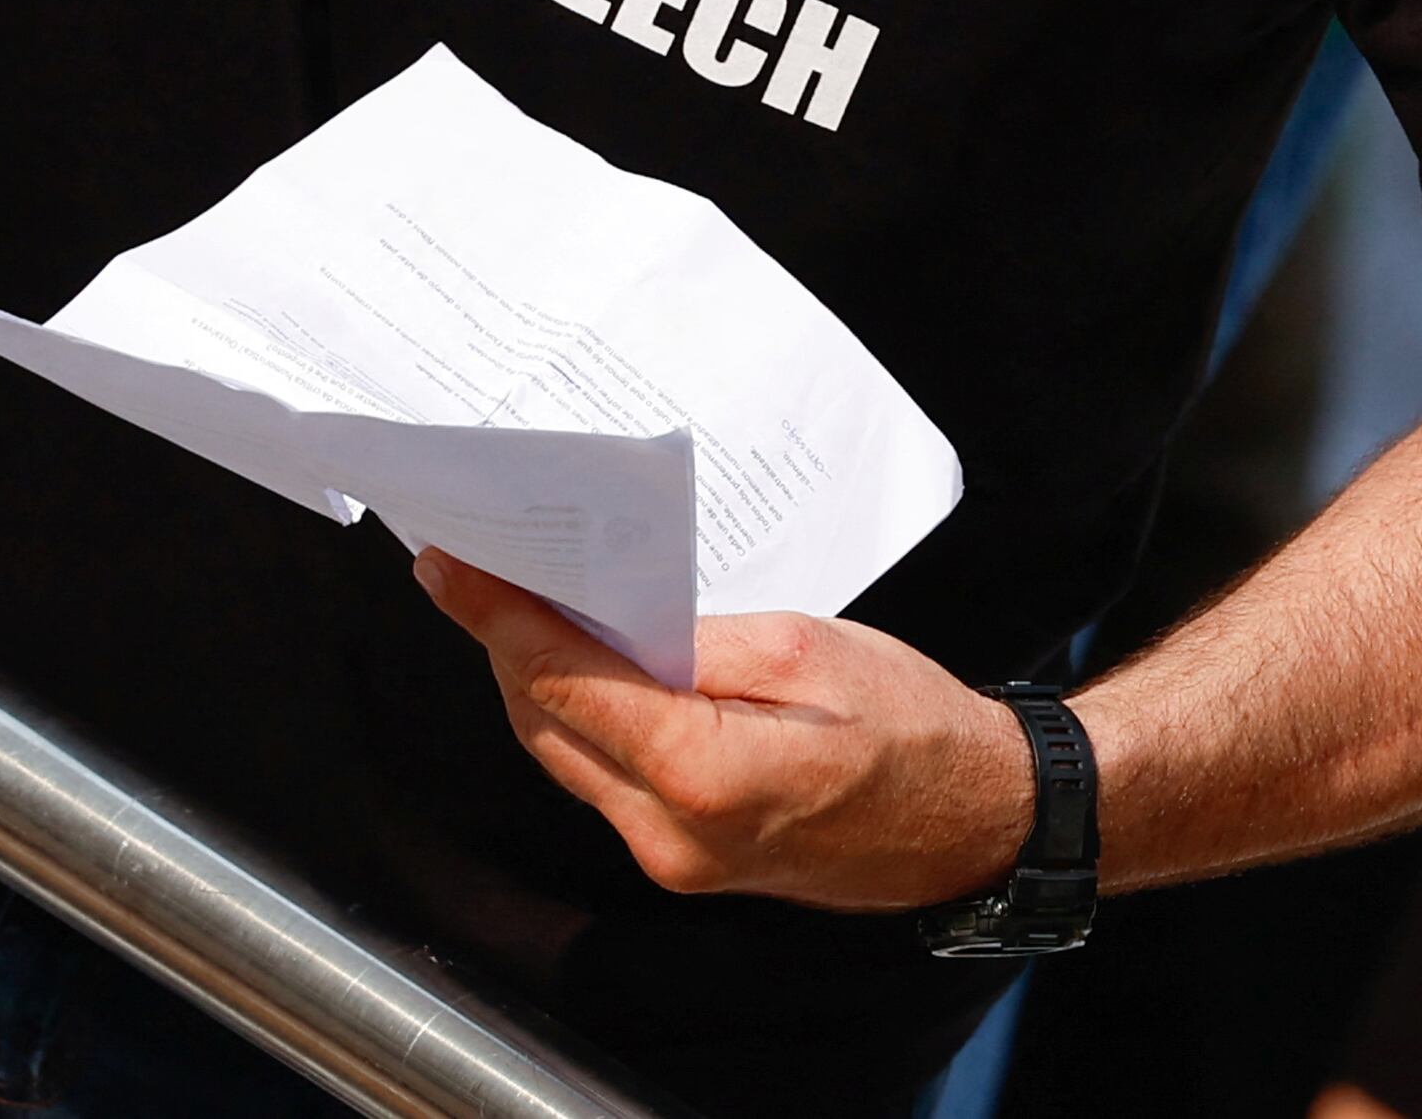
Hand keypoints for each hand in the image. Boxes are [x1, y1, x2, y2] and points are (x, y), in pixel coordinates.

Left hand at [412, 552, 1038, 910]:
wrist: (975, 819)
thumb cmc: (910, 725)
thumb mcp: (799, 646)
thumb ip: (684, 636)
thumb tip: (592, 613)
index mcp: (702, 775)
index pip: (560, 683)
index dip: (494, 615)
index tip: (446, 563)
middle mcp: (672, 836)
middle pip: (545, 723)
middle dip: (503, 641)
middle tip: (474, 565)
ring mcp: (676, 859)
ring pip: (566, 755)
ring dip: (536, 680)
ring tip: (516, 601)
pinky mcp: (686, 859)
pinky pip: (605, 779)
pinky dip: (582, 717)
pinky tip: (580, 661)